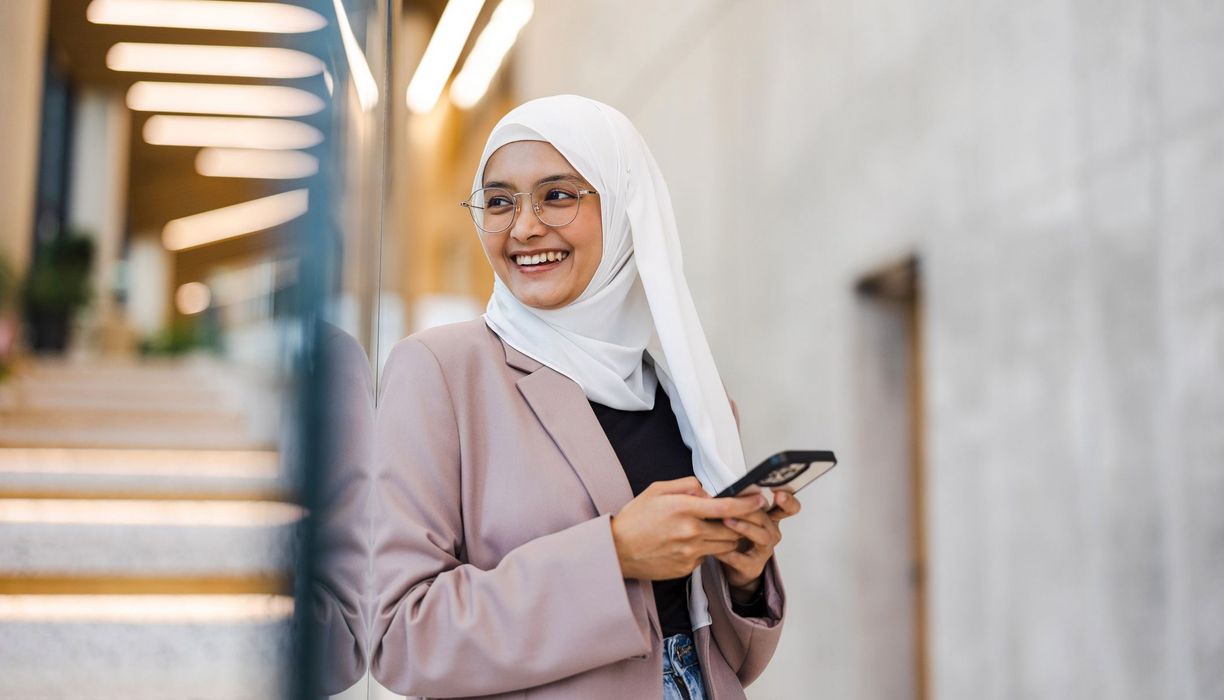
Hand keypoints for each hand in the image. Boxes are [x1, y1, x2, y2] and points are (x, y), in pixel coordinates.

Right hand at [610, 477, 768, 580]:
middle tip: (734, 516)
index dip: (748, 503)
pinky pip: (707, 558)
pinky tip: (689, 544)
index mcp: (684, 509)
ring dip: (725, 537)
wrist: (616, 551)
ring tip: (710, 529)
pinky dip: (706, 550)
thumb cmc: (635, 519)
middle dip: (738, 522)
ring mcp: (689, 553)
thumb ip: (687, 486)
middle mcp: (690, 532)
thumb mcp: (657, 490)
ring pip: (724, 546)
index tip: (760, 499)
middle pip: (732, 529)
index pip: (727, 507)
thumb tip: (708, 491)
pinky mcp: (686, 568)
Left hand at [716, 490, 801, 596]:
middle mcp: (771, 532)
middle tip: (734, 502)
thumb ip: (722, 500)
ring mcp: (764, 550)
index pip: (787, 507)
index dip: (788, 500)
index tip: (779, 493)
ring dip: (743, 527)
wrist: (735, 565)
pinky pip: (743, 559)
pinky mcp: (753, 566)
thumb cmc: (737, 537)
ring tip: (726, 521)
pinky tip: (718, 548)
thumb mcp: (732, 514)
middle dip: (750, 509)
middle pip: (766, 518)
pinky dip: (729, 553)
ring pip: (761, 536)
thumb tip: (699, 485)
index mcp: (769, 517)